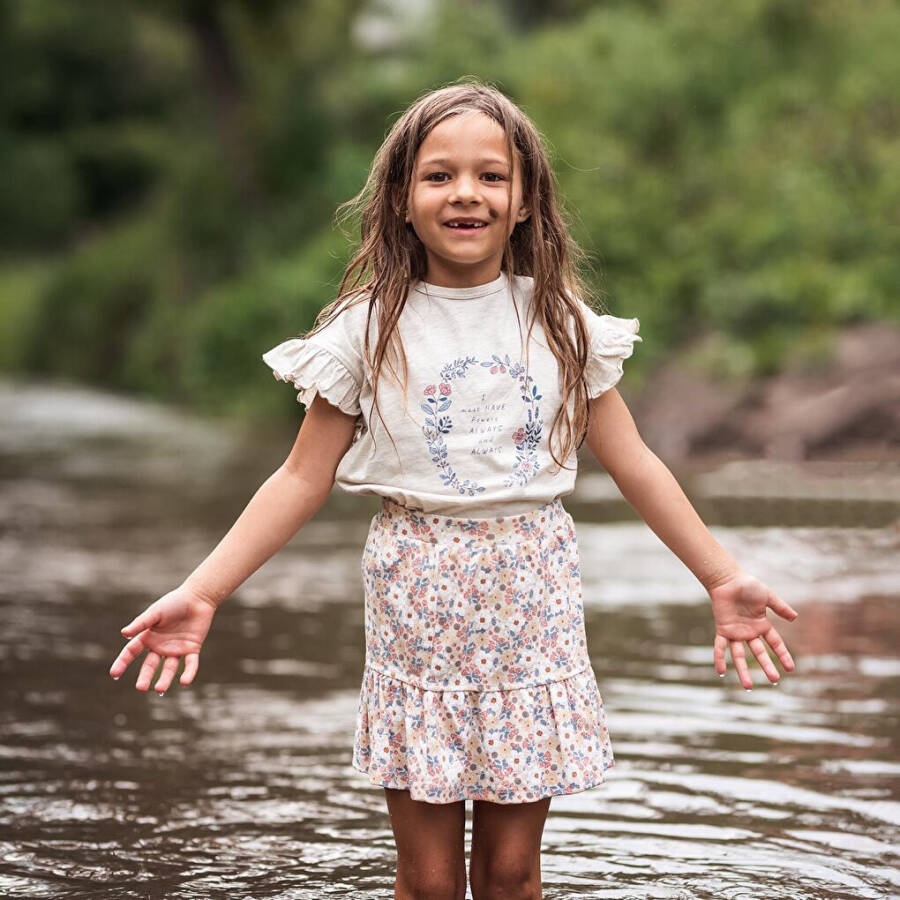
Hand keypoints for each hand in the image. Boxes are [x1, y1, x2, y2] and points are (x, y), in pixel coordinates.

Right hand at [109, 585, 217, 693]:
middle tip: (140, 688)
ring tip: (160, 690)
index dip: (122, 662)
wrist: (198, 597)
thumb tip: (124, 634)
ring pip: (169, 668)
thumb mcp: (156, 612)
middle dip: (145, 677)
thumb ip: (141, 623)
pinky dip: (188, 673)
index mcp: (148, 637)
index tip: (114, 674)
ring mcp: (176, 649)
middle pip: (150, 665)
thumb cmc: (174, 602)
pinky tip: (184, 682)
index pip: (131, 652)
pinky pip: (190, 664)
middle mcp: (160, 646)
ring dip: (165, 679)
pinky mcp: (192, 649)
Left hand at [706, 570, 798, 688]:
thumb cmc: (748, 585)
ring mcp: (735, 632)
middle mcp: (749, 632)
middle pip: (759, 653)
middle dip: (766, 666)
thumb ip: (780, 607)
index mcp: (762, 625)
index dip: (782, 655)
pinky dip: (719, 658)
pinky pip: (720, 647)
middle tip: (775, 680)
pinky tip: (721, 671)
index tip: (791, 669)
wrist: (728, 579)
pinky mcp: (722, 629)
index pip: (775, 644)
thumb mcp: (768, 597)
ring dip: (743, 670)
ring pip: (740, 655)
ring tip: (749, 686)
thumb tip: (795, 618)